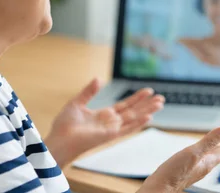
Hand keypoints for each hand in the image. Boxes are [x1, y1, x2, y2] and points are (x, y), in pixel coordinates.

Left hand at [45, 78, 164, 167]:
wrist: (58, 140)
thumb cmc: (64, 126)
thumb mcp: (77, 103)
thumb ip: (89, 92)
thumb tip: (99, 79)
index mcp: (103, 116)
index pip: (124, 106)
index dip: (136, 98)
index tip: (148, 91)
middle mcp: (110, 123)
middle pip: (133, 112)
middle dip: (147, 105)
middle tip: (161, 97)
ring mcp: (111, 130)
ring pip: (134, 119)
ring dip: (147, 111)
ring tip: (161, 103)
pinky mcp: (110, 136)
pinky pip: (127, 129)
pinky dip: (138, 124)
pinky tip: (149, 117)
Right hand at [138, 127, 219, 192]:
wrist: (160, 187)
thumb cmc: (175, 173)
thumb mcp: (193, 153)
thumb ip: (209, 141)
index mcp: (207, 163)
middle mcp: (203, 167)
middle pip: (218, 154)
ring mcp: (195, 169)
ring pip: (209, 157)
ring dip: (215, 148)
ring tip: (217, 142)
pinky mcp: (186, 170)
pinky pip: (200, 159)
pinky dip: (203, 152)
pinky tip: (197, 152)